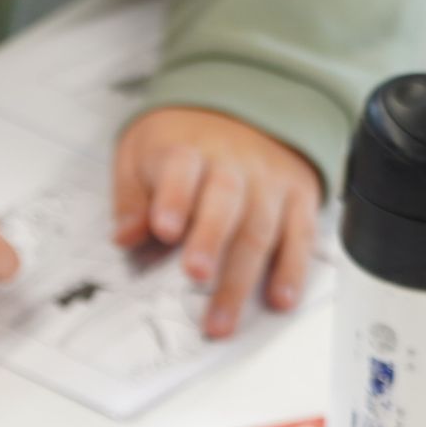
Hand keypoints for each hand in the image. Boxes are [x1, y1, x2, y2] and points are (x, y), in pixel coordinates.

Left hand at [111, 108, 323, 336]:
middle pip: (226, 202)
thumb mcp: (141, 153)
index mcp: (189, 151)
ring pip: (260, 228)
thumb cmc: (183, 144)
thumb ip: (131, 196)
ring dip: (243, 277)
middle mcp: (234, 166)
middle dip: (211, 240)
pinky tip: (280, 299)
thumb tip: (124, 237)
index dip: (175, 198)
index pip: (182, 170)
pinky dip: (293, 270)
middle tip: (196, 275)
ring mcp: (270, 183)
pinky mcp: (299, 199)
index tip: (164, 228)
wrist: (247, 108)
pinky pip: (301, 236)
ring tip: (222, 319)